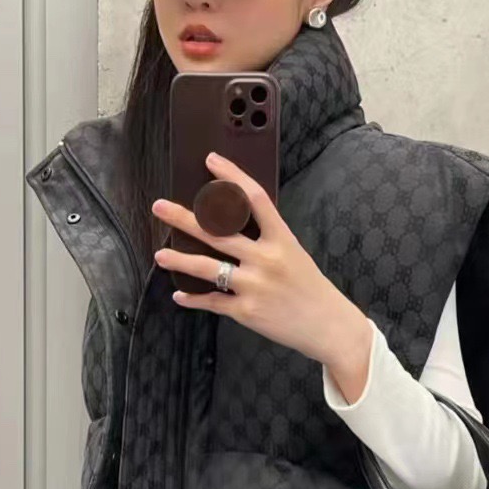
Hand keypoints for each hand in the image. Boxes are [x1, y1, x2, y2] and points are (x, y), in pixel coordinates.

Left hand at [151, 152, 370, 377]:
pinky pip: (212, 302)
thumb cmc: (310, 287)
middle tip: (160, 207)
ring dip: (180, 261)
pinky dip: (193, 300)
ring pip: (208, 268)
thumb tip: (232, 221)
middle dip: (184, 218)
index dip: (231, 176)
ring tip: (160, 254)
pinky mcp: (246, 311)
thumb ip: (267, 238)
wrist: (329, 327)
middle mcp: (266, 259)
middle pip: (218, 232)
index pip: (253, 198)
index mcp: (281, 239)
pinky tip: (179, 296)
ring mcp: (254, 286)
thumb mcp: (294, 253)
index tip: (211, 160)